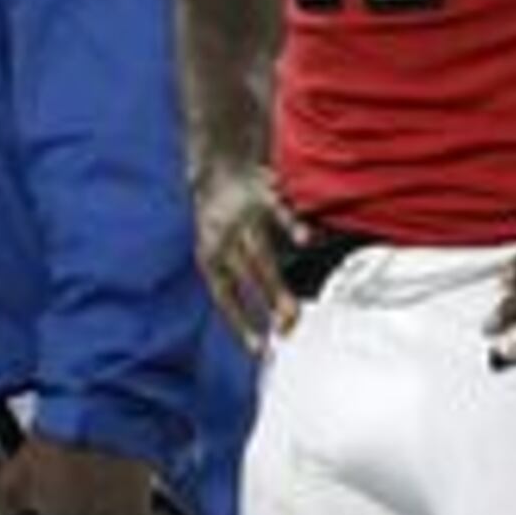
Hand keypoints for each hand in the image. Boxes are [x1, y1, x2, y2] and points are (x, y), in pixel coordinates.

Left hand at [193, 156, 298, 351]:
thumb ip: (245, 280)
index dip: (240, 323)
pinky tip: (304, 242)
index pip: (224, 296)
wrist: (218, 165)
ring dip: (277, 282)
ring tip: (293, 308)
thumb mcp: (221, 250)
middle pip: (247, 276)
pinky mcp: (263, 195)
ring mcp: (243, 217)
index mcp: (211, 257)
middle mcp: (223, 239)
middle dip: (267, 303)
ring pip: (262, 253)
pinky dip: (291, 226)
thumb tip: (278, 319)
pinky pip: (279, 212)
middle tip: (288, 328)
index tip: (258, 349)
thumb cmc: (224, 220)